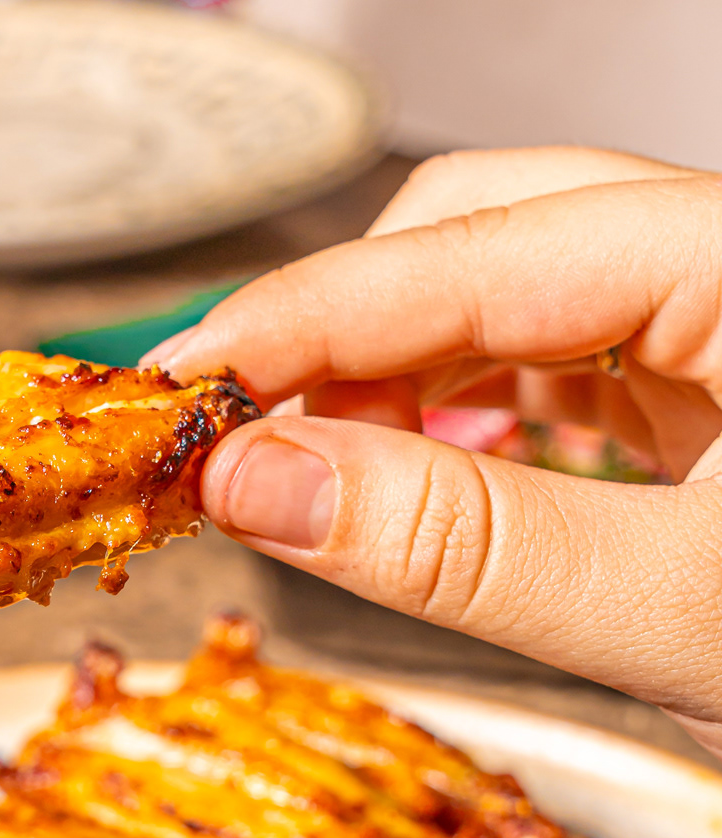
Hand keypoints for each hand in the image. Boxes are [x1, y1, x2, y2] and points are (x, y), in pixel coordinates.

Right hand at [149, 147, 721, 761]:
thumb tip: (254, 482)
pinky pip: (570, 359)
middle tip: (240, 447)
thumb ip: (460, 542)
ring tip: (325, 476)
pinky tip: (437, 478)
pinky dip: (479, 416)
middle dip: (347, 329)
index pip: (465, 245)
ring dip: (403, 375)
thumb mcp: (686, 611)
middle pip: (486, 227)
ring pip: (520, 290)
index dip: (292, 321)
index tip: (167, 396)